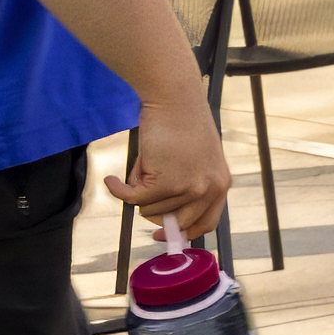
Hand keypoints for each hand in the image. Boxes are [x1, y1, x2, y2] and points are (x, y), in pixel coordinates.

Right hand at [112, 102, 231, 238]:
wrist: (174, 99)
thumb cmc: (180, 125)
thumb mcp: (194, 160)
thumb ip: (185, 187)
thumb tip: (159, 217)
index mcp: (221, 184)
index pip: (205, 223)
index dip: (181, 232)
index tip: (160, 235)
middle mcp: (211, 189)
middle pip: (174, 222)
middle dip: (153, 210)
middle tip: (140, 191)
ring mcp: (190, 188)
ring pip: (150, 209)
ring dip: (139, 188)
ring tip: (147, 161)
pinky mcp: (167, 183)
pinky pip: (132, 199)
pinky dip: (118, 189)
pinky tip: (112, 179)